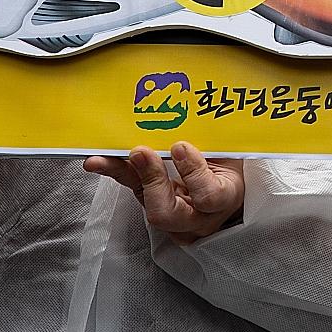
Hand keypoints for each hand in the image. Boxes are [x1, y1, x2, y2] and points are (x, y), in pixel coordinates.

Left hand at [85, 142, 245, 243]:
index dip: (193, 173)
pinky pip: (133, 192)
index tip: (180, 147)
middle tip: (142, 152)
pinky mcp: (153, 207)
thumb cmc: (233, 165)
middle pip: (168, 213)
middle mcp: (197, 217)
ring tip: (103, 158)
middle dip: (151, 181)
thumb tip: (189, 112)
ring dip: (126, 175)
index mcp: (225, 198)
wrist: (229, 188)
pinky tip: (98, 162)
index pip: (209, 196)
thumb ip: (212, 141)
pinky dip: (116, 173)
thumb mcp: (230, 151)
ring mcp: (173, 219)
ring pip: (145, 205)